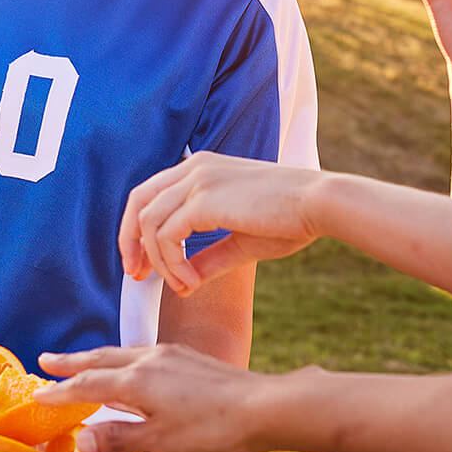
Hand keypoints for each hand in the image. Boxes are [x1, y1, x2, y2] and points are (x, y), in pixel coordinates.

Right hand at [36, 344, 270, 451]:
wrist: (265, 407)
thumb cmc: (213, 429)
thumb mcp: (161, 442)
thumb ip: (119, 437)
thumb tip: (82, 437)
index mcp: (137, 381)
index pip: (88, 384)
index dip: (61, 392)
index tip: (38, 396)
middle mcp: (150, 360)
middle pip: (101, 359)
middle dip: (73, 362)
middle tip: (47, 361)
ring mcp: (172, 356)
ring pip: (123, 353)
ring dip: (98, 359)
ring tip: (84, 363)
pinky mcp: (190, 359)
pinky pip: (144, 355)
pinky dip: (125, 361)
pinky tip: (134, 369)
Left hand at [121, 152, 325, 294]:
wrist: (320, 204)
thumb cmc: (291, 220)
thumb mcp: (241, 240)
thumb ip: (209, 256)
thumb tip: (184, 279)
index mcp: (201, 168)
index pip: (150, 194)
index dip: (137, 231)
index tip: (142, 265)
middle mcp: (193, 167)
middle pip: (137, 202)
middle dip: (130, 242)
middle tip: (137, 276)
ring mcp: (197, 180)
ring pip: (149, 223)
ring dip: (160, 262)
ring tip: (183, 285)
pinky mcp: (203, 199)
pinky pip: (167, 236)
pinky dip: (172, 264)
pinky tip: (191, 281)